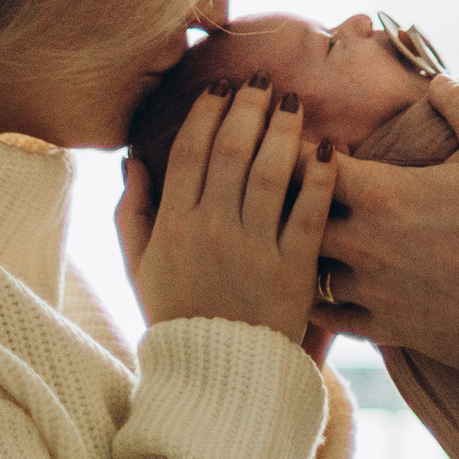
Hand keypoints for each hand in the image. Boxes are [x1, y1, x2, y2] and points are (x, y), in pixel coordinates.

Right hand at [116, 75, 335, 345]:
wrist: (218, 378)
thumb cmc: (178, 317)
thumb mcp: (140, 268)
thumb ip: (131, 212)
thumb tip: (134, 160)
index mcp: (173, 226)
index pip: (190, 151)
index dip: (207, 111)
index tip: (221, 86)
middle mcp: (211, 231)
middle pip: (231, 151)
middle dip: (248, 107)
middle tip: (263, 80)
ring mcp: (253, 250)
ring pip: (270, 172)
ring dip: (283, 130)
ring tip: (294, 104)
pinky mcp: (292, 271)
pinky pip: (307, 213)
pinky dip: (318, 178)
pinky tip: (327, 151)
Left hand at [316, 77, 458, 372]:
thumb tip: (438, 81)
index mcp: (385, 195)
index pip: (312, 163)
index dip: (296, 145)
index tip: (289, 136)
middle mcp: (365, 244)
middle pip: (295, 216)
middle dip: (287, 196)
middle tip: (276, 181)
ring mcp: (370, 290)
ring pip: (307, 267)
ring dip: (301, 247)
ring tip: (292, 232)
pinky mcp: (383, 327)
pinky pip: (328, 315)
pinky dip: (316, 298)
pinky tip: (313, 286)